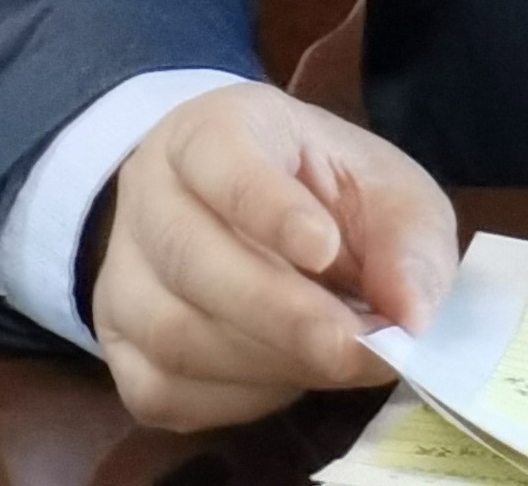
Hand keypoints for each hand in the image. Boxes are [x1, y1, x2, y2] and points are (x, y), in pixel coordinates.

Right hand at [89, 84, 454, 431]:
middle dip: (279, 312)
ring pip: (171, 332)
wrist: (257, 214)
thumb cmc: (324, 191)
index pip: (220, 158)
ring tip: (335, 357)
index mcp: (211, 130)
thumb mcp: (385, 189)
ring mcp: (120, 273)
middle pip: (190, 257)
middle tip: (352, 343)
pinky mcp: (116, 346)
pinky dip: (234, 398)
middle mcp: (148, 195)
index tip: (326, 248)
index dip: (268, 208)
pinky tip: (285, 377)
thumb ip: (407, 243)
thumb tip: (410, 318)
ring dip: (265, 360)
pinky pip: (160, 390)